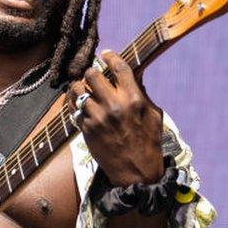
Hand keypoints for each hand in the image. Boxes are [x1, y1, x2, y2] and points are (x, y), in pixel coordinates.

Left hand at [67, 50, 163, 186]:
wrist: (136, 173)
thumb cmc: (149, 143)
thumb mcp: (154, 115)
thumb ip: (142, 94)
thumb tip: (134, 76)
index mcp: (133, 99)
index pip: (118, 68)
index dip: (110, 56)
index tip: (106, 54)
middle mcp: (114, 105)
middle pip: (92, 74)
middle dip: (92, 72)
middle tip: (93, 76)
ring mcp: (97, 117)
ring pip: (77, 90)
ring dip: (79, 87)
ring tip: (83, 89)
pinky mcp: (86, 129)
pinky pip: (73, 109)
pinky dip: (75, 105)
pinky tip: (80, 105)